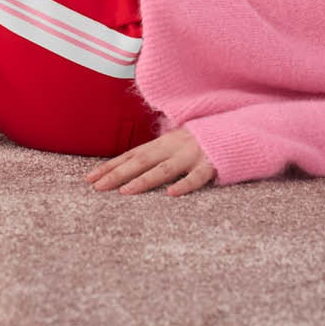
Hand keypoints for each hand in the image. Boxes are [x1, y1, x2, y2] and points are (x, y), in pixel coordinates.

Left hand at [85, 127, 215, 195]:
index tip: (90, 179)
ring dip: (144, 180)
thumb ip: (156, 154)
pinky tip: (171, 194)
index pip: (131, 155)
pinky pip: (197, 177)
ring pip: (164, 169)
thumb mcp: (175, 144)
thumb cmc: (201, 142)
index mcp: (162, 143)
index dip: (110, 166)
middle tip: (97, 187)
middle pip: (140, 161)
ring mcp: (192, 155)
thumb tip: (129, 168)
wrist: (235, 131)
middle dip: (117, 174)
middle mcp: (173, 147)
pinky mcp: (211, 164)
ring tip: (125, 192)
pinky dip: (184, 185)